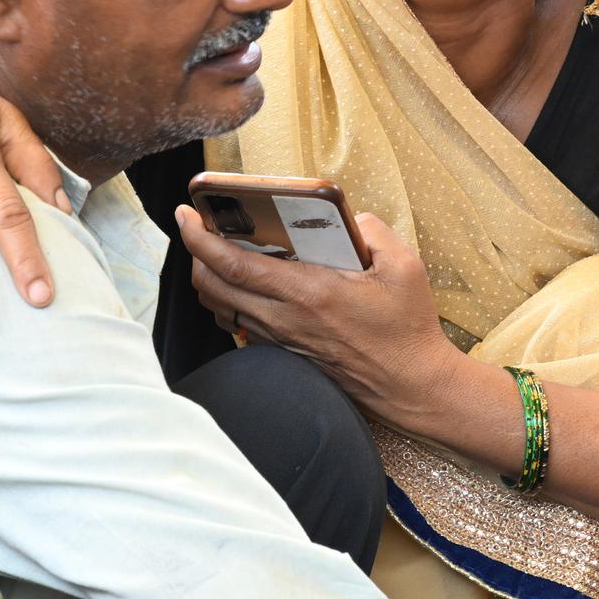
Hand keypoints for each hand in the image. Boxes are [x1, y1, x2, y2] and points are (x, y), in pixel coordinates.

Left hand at [176, 205, 458, 432]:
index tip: (185, 213)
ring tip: (217, 250)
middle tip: (196, 225)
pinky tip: (246, 284)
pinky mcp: (288, 355)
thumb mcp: (403, 264)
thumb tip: (346, 217)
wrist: (413, 386)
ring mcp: (283, 341)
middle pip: (213, 286)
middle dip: (194, 253)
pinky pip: (242, 325)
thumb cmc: (408, 326)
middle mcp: (286, 319)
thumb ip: (371, 228)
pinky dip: (231, 301)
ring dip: (210, 278)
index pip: (233, 264)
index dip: (199, 238)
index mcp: (308, 292)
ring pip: (223, 307)